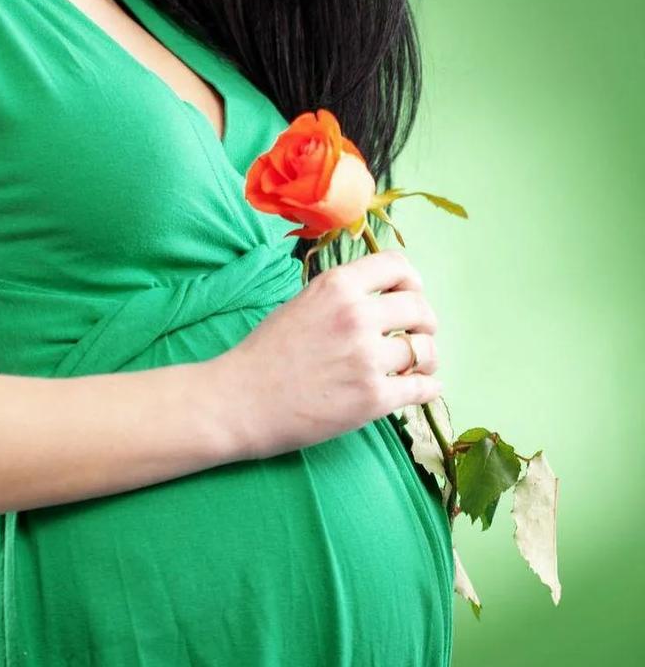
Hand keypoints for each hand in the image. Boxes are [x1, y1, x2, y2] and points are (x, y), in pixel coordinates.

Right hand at [212, 248, 441, 459]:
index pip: (398, 265)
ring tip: (419, 367)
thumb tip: (381, 299)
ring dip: (427, 358)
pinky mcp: (372, 398)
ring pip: (425, 350)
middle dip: (425, 323)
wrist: (239, 401)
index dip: (412, 281)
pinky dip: (428, 389)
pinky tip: (421, 389)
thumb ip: (342, 297)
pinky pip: (423, 388)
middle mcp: (356, 315)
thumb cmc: (264, 354)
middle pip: (419, 308)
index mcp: (337, 286)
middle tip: (419, 336)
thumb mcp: (301, 304)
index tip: (410, 295)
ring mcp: (366, 358)